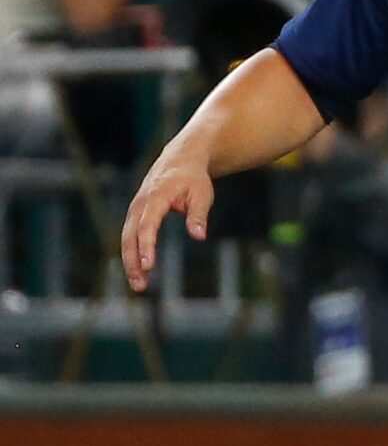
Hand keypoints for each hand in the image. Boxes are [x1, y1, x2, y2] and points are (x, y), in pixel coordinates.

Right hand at [120, 144, 214, 292]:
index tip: (148, 266)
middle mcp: (140, 204)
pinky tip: (139, 272)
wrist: (179, 159)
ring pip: (126, 239)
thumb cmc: (193, 178)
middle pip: (130, 237)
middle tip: (140, 285)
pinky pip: (130, 237)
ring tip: (139, 285)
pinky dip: (132, 254)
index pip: (147, 226)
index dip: (146, 246)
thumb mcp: (202, 193)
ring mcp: (134, 209)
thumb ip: (198, 214)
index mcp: (156, 197)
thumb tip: (199, 236)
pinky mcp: (135, 215)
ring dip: (130, 263)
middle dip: (133, 262)